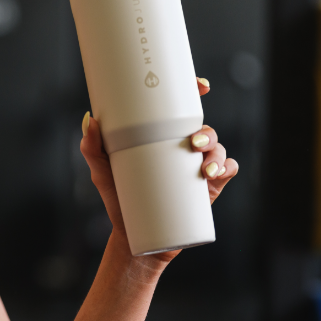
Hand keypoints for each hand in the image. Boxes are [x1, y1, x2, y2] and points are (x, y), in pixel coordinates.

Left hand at [79, 76, 238, 261]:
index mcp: (160, 136)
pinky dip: (226, 168)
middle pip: (203, 126)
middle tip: (193, 139)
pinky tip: (215, 173)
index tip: (200, 86)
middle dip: (206, 129)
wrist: (132, 234)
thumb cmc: (118, 197)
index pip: (181, 108)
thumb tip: (92, 120)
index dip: (194, 92)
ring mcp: (197, 165)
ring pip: (217, 148)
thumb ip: (92, 147)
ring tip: (203, 166)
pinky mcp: (209, 187)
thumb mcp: (101, 171)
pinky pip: (228, 170)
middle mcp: (182, 146)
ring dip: (216, 151)